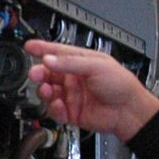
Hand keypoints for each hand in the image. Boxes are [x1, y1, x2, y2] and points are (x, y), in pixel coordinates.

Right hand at [25, 40, 158, 138]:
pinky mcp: (72, 112)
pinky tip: (58, 104)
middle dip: (40, 73)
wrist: (129, 110)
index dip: (43, 49)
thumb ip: (70, 63)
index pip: (57, 53)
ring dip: (45, 90)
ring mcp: (72, 95)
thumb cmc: (120, 84)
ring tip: (47, 90)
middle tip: (35, 73)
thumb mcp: (96, 66)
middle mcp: (74, 78)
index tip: (29, 46)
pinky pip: (55, 110)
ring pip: (49, 92)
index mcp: (81, 62)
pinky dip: (53, 108)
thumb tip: (49, 59)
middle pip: (49, 73)